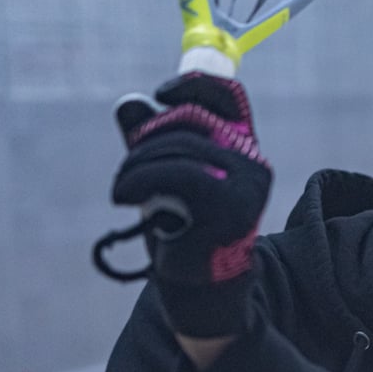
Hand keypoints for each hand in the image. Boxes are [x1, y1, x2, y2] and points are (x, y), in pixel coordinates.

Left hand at [96, 72, 271, 338]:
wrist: (197, 286)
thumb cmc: (183, 230)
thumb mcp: (164, 178)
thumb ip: (150, 141)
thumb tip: (129, 104)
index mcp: (244, 149)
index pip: (228, 97)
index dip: (194, 85)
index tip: (160, 95)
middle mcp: (253, 161)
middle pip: (192, 118)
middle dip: (148, 136)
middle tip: (126, 166)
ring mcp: (246, 182)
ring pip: (179, 146)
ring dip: (136, 164)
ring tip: (119, 188)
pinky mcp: (229, 204)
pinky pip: (176, 173)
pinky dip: (138, 179)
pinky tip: (121, 196)